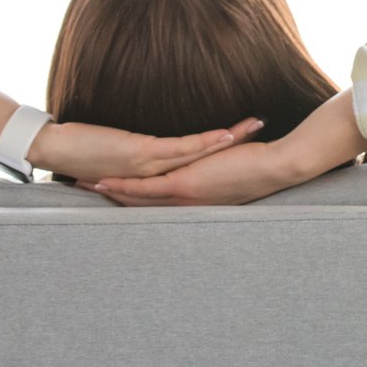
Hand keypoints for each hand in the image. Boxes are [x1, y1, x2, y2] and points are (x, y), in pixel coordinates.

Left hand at [29, 116, 263, 185]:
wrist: (56, 151)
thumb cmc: (83, 153)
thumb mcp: (116, 154)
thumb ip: (137, 155)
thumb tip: (149, 149)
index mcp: (154, 178)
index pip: (197, 170)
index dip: (224, 162)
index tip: (249, 153)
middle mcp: (159, 178)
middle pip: (208, 164)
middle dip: (237, 151)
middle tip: (263, 138)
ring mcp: (154, 167)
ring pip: (202, 156)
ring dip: (229, 142)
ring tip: (255, 131)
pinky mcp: (145, 154)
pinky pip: (183, 148)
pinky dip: (206, 141)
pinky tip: (227, 134)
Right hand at [82, 136, 302, 206]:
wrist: (281, 166)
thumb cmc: (264, 165)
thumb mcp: (235, 170)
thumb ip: (220, 168)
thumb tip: (216, 160)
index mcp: (199, 202)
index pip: (162, 204)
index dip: (136, 201)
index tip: (114, 197)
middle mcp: (189, 205)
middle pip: (143, 206)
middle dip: (114, 200)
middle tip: (88, 189)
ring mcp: (186, 196)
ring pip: (139, 199)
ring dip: (111, 193)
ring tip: (85, 184)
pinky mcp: (186, 183)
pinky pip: (147, 188)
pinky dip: (124, 187)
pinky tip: (103, 183)